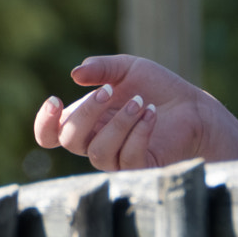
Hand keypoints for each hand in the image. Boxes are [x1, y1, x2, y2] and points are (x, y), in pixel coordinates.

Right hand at [32, 54, 237, 170]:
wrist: (193, 107)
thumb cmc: (157, 88)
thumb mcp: (126, 68)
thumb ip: (100, 68)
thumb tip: (75, 74)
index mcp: (86, 121)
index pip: (50, 135)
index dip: (44, 123)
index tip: (56, 100)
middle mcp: (96, 143)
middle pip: (70, 139)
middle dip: (87, 111)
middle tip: (110, 90)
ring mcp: (117, 159)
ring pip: (99, 152)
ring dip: (118, 122)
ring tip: (141, 102)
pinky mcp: (140, 169)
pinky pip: (127, 158)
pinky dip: (139, 132)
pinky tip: (152, 114)